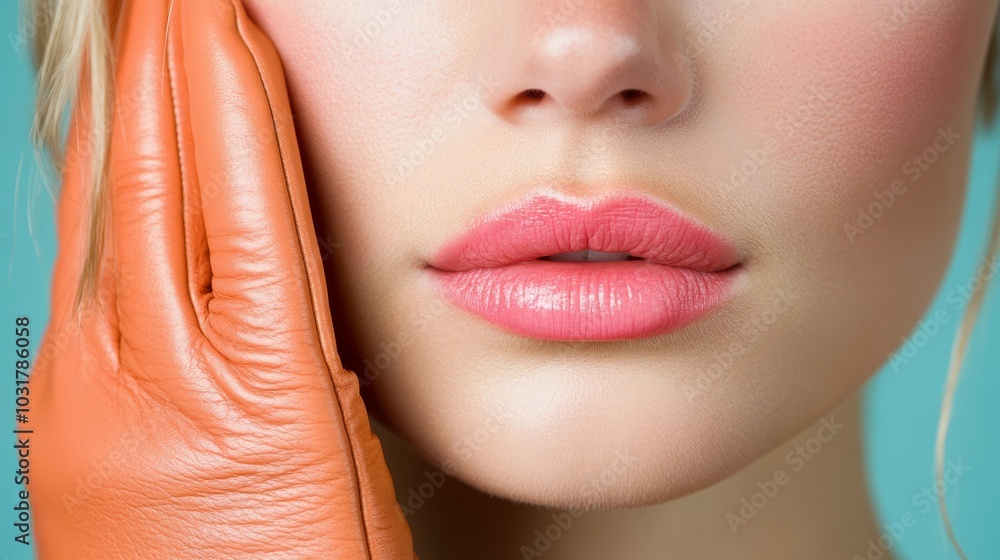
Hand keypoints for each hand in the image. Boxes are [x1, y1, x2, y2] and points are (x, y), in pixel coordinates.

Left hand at [28, 1, 413, 556]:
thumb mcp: (346, 453)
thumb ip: (305, 338)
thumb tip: (277, 251)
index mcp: (258, 374)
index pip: (237, 173)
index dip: (227, 73)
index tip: (222, 3)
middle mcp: (153, 365)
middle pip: (155, 164)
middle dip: (164, 53)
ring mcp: (86, 385)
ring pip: (106, 200)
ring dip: (126, 100)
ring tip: (140, 28)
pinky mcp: (58, 411)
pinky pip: (82, 259)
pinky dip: (104, 180)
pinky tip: (111, 148)